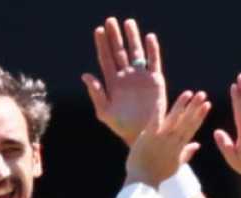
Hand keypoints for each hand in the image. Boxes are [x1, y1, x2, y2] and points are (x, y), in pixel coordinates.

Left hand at [82, 16, 165, 145]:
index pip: (106, 59)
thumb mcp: (105, 112)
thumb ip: (96, 93)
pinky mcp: (155, 80)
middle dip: (115, 36)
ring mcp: (141, 77)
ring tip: (129, 22)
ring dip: (133, 37)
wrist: (143, 135)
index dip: (102, 44)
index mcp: (113, 83)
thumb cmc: (122, 127)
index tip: (99, 30)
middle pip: (120, 51)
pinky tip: (149, 37)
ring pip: (136, 52)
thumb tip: (85, 75)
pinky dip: (152, 50)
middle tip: (111, 20)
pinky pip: (154, 61)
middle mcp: (126, 77)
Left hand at [125, 90, 210, 186]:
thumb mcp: (176, 165)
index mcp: (179, 147)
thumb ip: (187, 153)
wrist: (142, 184)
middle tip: (203, 94)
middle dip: (195, 107)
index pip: (192, 128)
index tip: (207, 104)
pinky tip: (160, 101)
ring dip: (181, 105)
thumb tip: (198, 145)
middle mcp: (172, 141)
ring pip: (173, 119)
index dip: (200, 115)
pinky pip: (153, 123)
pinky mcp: (147, 138)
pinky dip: (157, 113)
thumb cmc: (158, 176)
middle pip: (186, 121)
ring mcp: (160, 139)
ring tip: (189, 93)